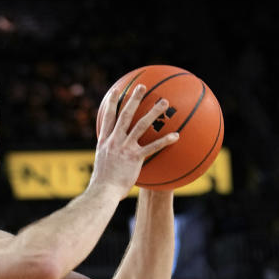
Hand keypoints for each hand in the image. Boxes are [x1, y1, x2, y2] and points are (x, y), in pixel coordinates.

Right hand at [92, 83, 179, 197]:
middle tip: (142, 86)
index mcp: (104, 141)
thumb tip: (114, 154)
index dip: (111, 103)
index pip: (107, 117)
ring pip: (140, 125)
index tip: (116, 91)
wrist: (103, 192)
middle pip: (125, 115)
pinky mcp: (135, 158)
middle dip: (133, 99)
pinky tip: (177, 136)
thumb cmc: (102, 182)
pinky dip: (165, 140)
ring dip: (153, 112)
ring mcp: (124, 148)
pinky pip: (152, 147)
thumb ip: (109, 154)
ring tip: (164, 102)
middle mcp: (114, 141)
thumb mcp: (102, 163)